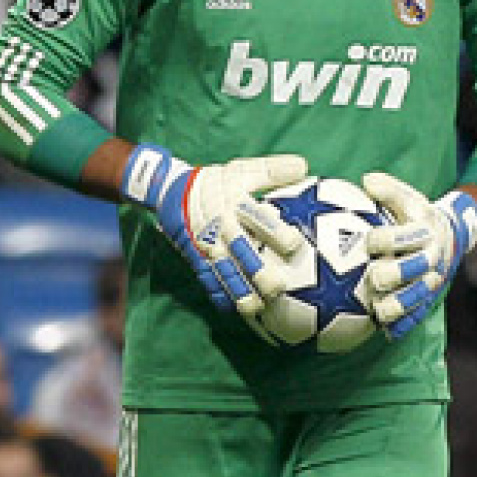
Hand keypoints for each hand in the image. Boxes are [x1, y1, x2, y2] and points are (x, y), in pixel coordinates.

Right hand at [122, 145, 306, 313]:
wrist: (172, 191)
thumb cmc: (217, 181)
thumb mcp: (242, 170)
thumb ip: (273, 170)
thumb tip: (304, 166)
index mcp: (235, 204)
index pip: (257, 217)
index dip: (274, 230)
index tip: (294, 244)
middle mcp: (222, 227)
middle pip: (241, 251)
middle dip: (257, 271)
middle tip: (277, 288)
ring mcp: (207, 245)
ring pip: (224, 270)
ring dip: (238, 290)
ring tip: (255, 309)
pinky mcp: (196, 257)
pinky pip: (207, 278)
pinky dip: (217, 294)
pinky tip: (230, 310)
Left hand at [360, 173, 476, 337]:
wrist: (451, 235)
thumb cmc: (418, 214)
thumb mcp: (409, 197)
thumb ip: (389, 189)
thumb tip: (367, 179)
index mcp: (427, 230)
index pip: (410, 234)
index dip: (390, 237)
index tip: (370, 240)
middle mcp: (433, 256)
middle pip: (418, 267)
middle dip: (398, 273)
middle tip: (375, 277)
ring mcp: (433, 279)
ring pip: (420, 295)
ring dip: (401, 304)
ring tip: (380, 311)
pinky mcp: (430, 297)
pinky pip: (420, 313)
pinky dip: (405, 324)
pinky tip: (387, 333)